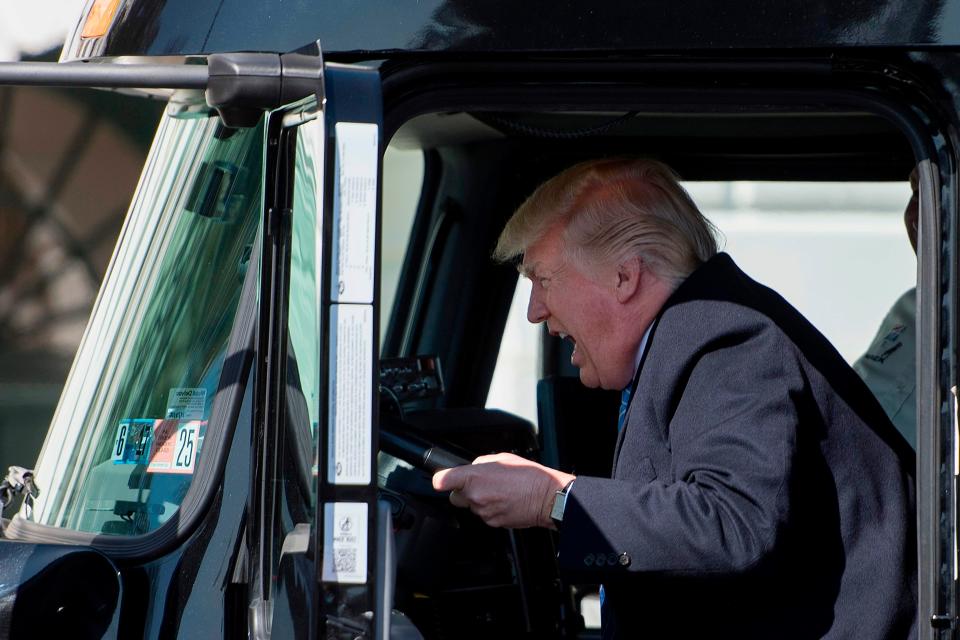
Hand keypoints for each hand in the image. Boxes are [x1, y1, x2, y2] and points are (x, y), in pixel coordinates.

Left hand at [432, 452, 574, 528]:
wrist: (546, 498)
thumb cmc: (529, 476)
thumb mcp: (502, 459)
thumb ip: (481, 464)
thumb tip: (473, 469)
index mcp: (474, 477)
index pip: (442, 481)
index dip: (441, 480)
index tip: (443, 480)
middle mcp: (475, 496)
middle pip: (455, 497)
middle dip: (464, 492)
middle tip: (481, 485)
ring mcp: (483, 512)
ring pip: (472, 507)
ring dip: (480, 501)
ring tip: (499, 492)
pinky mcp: (492, 523)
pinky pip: (485, 515)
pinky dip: (491, 510)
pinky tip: (505, 501)